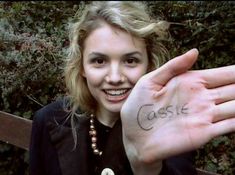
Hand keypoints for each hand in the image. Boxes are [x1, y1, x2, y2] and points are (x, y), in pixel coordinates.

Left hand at [121, 49, 234, 171]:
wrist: (134, 136)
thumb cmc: (138, 107)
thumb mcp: (151, 81)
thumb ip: (173, 66)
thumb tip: (195, 51)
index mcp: (190, 83)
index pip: (222, 74)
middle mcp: (201, 98)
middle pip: (234, 89)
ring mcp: (204, 116)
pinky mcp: (204, 133)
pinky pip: (230, 125)